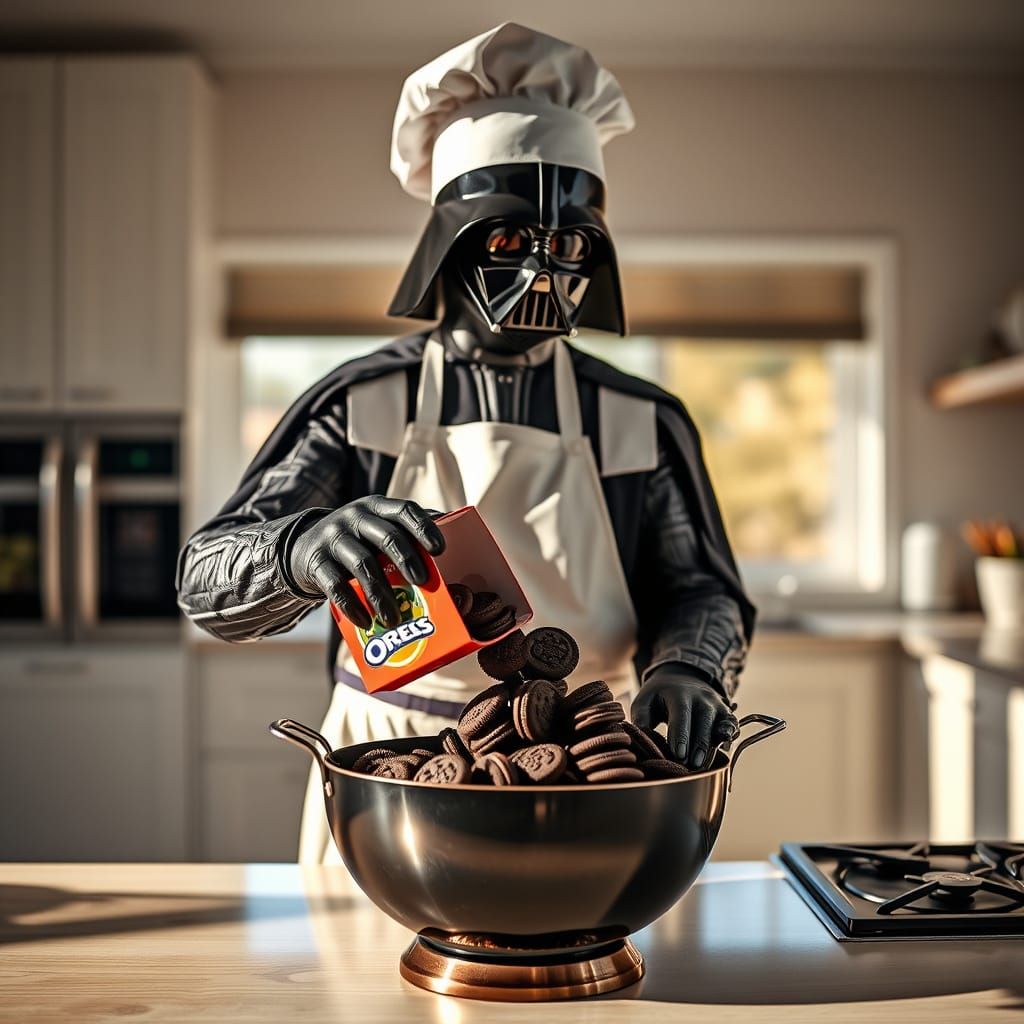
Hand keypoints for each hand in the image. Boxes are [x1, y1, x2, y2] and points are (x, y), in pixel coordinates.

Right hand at [287, 496, 444, 630]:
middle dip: (407, 559)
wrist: (305, 548)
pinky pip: (334, 585)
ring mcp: (333, 538)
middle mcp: (355, 517)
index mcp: (378, 507)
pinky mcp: (315, 562)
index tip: (440, 549)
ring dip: (381, 594)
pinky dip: (352, 606)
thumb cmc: (359, 542)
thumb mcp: (378, 529)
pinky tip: (366, 624)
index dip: (424, 528)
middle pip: (386, 536)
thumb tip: (457, 547)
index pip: (405, 510)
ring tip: (394, 619)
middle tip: (422, 582)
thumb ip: (409, 534)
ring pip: (362, 564)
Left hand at [630, 666, 738, 770]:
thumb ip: (641, 720)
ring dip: (712, 747)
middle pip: (703, 722)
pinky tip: (724, 749)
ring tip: (703, 767)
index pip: (681, 715)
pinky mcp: (725, 712)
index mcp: (679, 694)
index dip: (680, 735)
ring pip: (719, 726)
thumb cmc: (659, 696)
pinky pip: (731, 725)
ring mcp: (716, 704)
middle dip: (699, 745)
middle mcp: (701, 698)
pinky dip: (730, 736)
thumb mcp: (644, 701)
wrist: (681, 678)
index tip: (678, 755)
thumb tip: (640, 741)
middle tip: (692, 766)